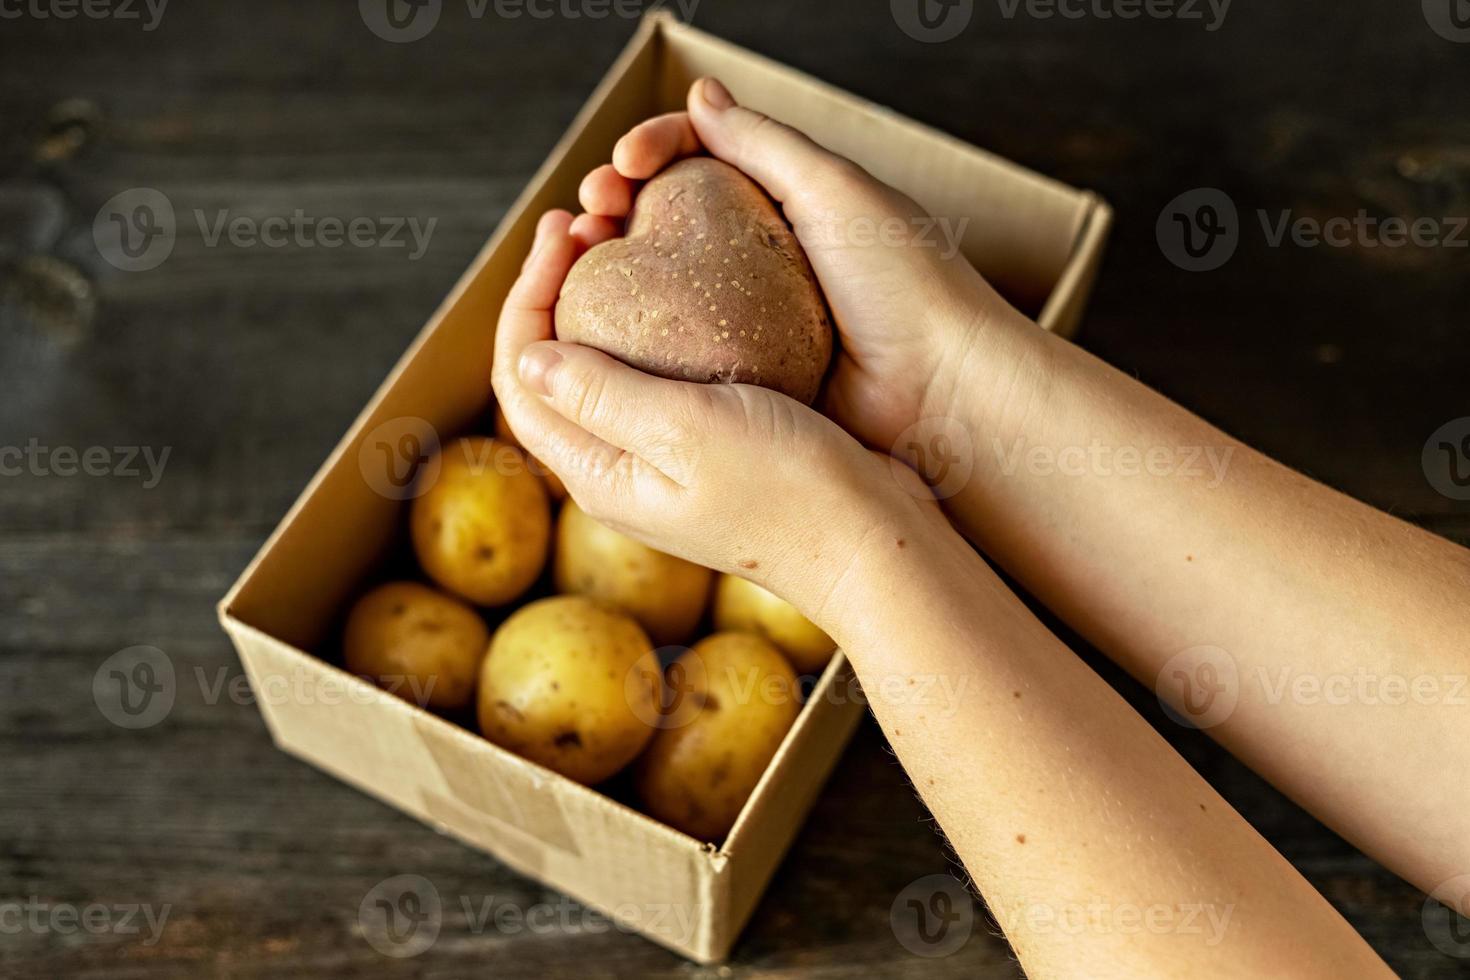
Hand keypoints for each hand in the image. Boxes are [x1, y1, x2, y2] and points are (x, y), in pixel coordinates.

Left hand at [492, 210, 940, 623]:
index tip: (563, 229)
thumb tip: (526, 357)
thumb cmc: (786, 490)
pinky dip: (656, 324)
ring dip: (601, 301)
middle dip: (554, 290)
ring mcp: (666, 462)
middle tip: (587, 220)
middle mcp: (621, 471)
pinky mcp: (712, 449)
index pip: (521, 380)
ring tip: (623, 238)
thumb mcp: (685, 430)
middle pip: (555, 370)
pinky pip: (661, 376)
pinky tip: (687, 290)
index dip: (525, 297)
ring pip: (606, 369)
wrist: (871, 541)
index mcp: (598, 474)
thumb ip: (600, 394)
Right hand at [573, 76, 1034, 458]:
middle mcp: (762, 255)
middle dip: (618, 202)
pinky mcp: (743, 373)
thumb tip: (701, 94)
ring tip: (581, 256)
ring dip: (612, 262)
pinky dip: (635, 330)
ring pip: (662, 280)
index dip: (654, 149)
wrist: (943, 394)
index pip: (701, 156)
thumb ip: (768, 143)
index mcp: (788, 201)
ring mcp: (747, 316)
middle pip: (668, 215)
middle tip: (590, 210)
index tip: (625, 163)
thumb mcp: (836, 192)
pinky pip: (676, 346)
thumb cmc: (906, 285)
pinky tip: (601, 324)